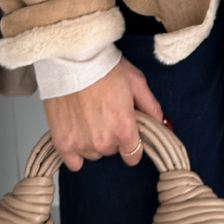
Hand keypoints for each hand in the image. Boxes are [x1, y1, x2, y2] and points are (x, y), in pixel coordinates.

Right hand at [44, 57, 164, 171]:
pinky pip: (73, 162)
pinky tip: (76, 135)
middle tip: (106, 115)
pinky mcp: (62, 143)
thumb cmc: (105, 68)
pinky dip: (75, 152)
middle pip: (112, 152)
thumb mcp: (136, 82)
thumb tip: (162, 124)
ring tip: (88, 118)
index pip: (133, 156)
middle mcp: (103, 142)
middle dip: (112, 137)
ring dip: (93, 142)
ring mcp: (81, 144)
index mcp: (124, 129)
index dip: (133, 146)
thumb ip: (151, 107)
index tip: (128, 136)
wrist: (72, 60)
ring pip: (93, 154)